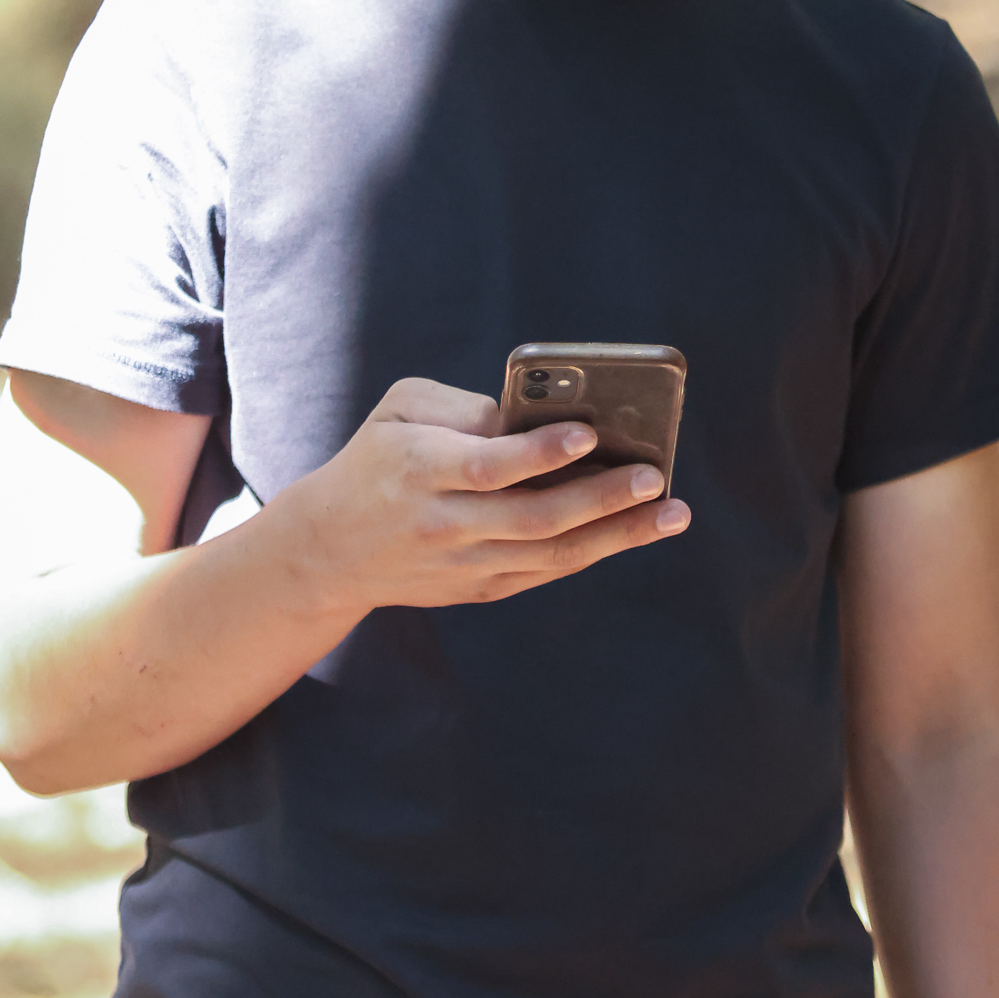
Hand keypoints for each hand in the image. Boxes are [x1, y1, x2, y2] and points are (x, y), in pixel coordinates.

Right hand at [288, 377, 690, 614]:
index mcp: (420, 468)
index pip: (489, 465)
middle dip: (602, 498)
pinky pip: (543, 573)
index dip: (541, 452)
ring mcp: (462, 564)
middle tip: (656, 476)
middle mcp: (444, 523)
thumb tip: (537, 418)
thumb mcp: (401, 410)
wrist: (327, 550)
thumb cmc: (377, 459)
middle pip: (533, 517)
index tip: (589, 433)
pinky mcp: (476, 589)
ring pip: (550, 554)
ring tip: (671, 514)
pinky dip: (590, 553)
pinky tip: (632, 532)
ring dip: (616, 534)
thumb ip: (466, 408)